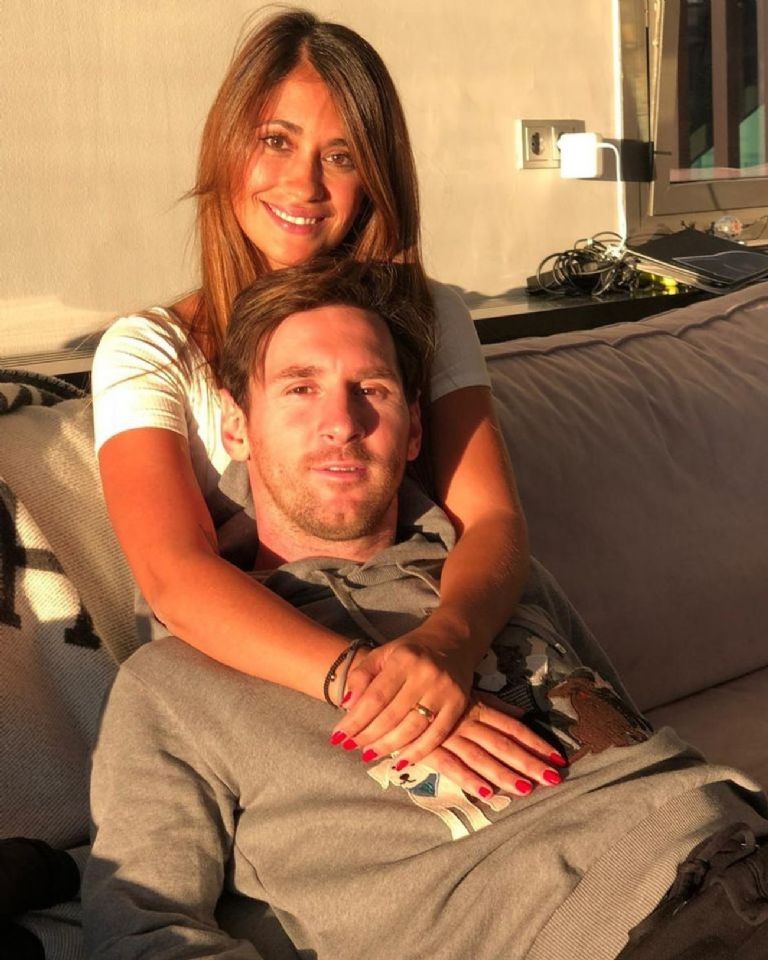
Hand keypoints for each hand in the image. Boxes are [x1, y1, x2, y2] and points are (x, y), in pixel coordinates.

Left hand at [329, 622, 475, 763]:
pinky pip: (436, 736)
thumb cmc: (410, 651)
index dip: (356, 720)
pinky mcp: (459, 705)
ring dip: (388, 747)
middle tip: (351, 747)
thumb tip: (348, 705)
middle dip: (368, 736)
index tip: (339, 736)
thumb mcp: (383, 654)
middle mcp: (425, 675)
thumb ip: (362, 675)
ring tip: (369, 755)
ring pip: (412, 728)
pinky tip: (400, 761)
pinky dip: (417, 752)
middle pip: (392, 716)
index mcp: (403, 659)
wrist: (452, 642)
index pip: (375, 697)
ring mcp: (444, 691)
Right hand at [421, 692, 566, 799]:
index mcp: (477, 708)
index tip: (557, 757)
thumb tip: (523, 714)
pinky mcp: (428, 749)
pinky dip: (468, 779)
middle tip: (554, 778)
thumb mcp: (465, 694)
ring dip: (505, 774)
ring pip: (481, 757)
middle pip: (503, 744)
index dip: (535, 742)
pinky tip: (486, 792)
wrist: (392, 689)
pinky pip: (451, 766)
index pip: (512, 728)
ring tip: (527, 789)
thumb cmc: (432, 693)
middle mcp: (466, 722)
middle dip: (529, 762)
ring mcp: (448, 736)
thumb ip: (493, 706)